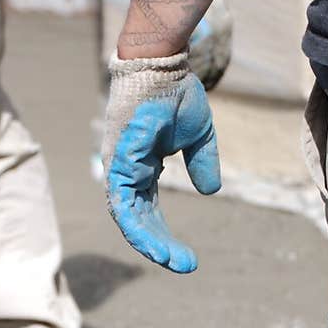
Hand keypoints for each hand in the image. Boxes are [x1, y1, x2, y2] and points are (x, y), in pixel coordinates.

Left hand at [102, 51, 219, 272]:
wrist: (160, 62)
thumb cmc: (173, 92)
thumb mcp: (197, 134)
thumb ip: (202, 162)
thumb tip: (209, 190)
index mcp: (140, 168)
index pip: (147, 211)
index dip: (163, 235)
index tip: (185, 257)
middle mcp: (126, 171)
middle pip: (138, 219)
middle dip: (159, 245)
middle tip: (183, 265)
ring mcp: (118, 167)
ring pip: (129, 217)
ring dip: (150, 242)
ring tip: (172, 261)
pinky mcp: (118, 161)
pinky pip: (124, 203)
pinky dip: (138, 226)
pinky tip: (154, 245)